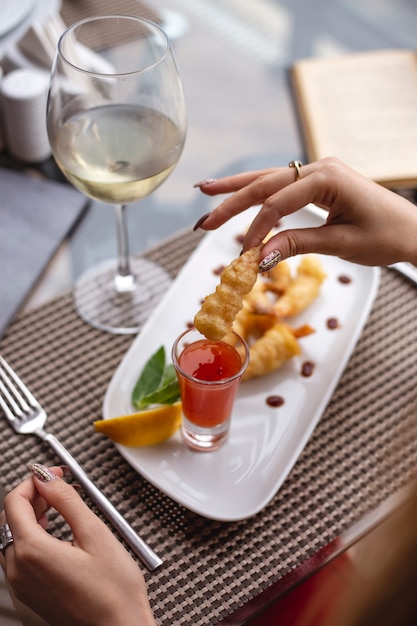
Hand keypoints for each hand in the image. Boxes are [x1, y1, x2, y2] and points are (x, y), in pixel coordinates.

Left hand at [0, 464, 155, 625]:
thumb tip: (48, 478)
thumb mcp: (94, 533)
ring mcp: (22, 584)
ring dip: (31, 515)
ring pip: (12, 536)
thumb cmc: (113, 590)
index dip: (34, 480)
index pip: (15, 501)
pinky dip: (32, 535)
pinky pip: (19, 556)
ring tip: (57, 505)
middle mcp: (19, 570)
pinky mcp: (30, 592)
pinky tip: (53, 530)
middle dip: (32, 495)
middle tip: (58, 484)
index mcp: (32, 552)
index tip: (52, 473)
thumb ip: (66, 500)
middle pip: (9, 518)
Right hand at [194, 158, 416, 267]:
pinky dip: (257, 191)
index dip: (257, 230)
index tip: (246, 256)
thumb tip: (260, 256)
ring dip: (237, 188)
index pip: (277, 203)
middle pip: (265, 183)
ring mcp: (318, 172)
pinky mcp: (318, 182)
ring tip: (204, 191)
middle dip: (231, 202)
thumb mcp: (341, 244)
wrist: (412, 230)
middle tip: (203, 222)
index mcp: (327, 178)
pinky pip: (281, 185)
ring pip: (268, 178)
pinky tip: (237, 191)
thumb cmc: (385, 236)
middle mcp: (319, 168)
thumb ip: (298, 243)